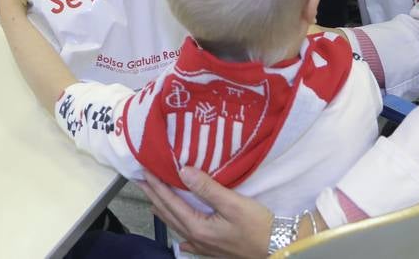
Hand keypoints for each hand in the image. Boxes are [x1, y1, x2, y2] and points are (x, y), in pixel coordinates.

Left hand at [140, 168, 272, 257]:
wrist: (277, 249)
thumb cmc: (257, 226)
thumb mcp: (233, 203)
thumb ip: (207, 188)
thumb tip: (183, 171)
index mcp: (198, 226)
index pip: (170, 202)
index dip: (157, 185)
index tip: (144, 171)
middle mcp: (196, 237)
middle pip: (169, 213)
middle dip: (155, 195)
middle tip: (141, 181)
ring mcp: (204, 245)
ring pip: (177, 225)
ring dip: (164, 210)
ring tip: (153, 199)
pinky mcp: (214, 248)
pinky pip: (190, 239)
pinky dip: (182, 232)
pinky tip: (181, 239)